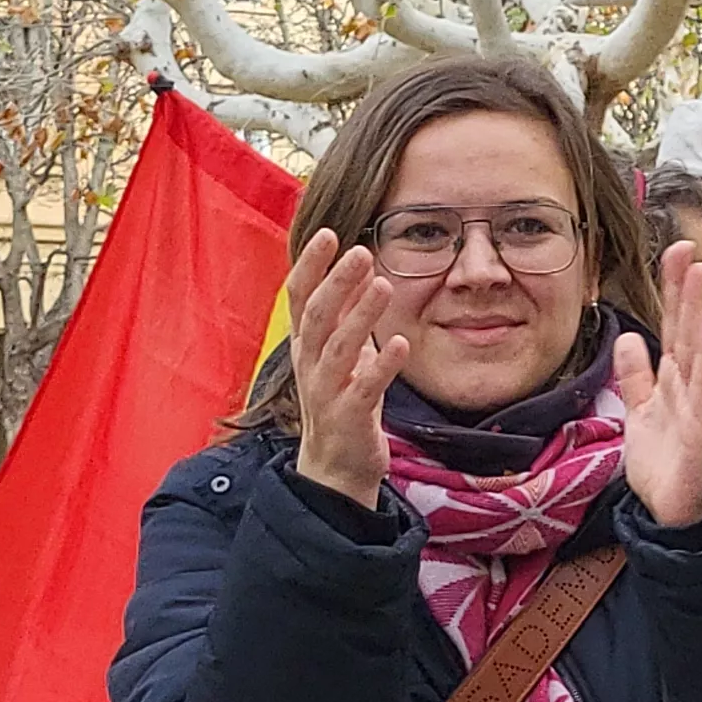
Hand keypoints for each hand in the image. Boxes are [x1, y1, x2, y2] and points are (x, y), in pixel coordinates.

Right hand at [281, 227, 406, 504]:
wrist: (336, 468)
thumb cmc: (341, 401)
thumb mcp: (340, 353)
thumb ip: (345, 315)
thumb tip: (358, 268)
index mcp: (305, 345)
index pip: (299, 297)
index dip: (311, 265)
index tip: (328, 232)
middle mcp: (309, 364)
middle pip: (317, 316)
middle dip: (336, 282)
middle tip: (359, 250)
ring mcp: (326, 392)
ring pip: (338, 348)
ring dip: (361, 315)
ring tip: (383, 285)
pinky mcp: (349, 418)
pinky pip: (365, 388)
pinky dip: (382, 365)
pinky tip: (402, 343)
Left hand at [614, 242, 701, 529]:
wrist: (676, 511)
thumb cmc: (664, 465)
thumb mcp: (640, 411)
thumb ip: (635, 375)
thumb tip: (629, 338)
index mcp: (672, 379)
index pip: (671, 325)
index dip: (671, 290)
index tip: (672, 254)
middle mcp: (688, 384)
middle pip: (684, 327)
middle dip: (684, 288)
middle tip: (685, 248)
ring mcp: (696, 401)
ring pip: (695, 346)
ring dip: (696, 308)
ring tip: (699, 272)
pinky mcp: (699, 423)